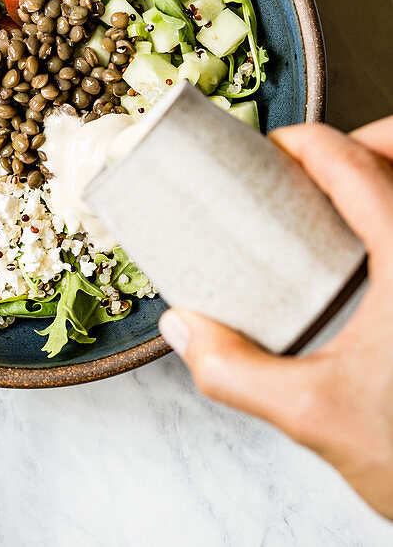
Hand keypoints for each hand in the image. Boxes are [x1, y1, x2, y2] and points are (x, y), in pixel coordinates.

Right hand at [159, 116, 392, 518]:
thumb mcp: (314, 415)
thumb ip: (235, 371)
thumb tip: (183, 329)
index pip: (355, 165)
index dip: (305, 142)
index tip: (272, 149)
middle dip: (359, 140)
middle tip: (313, 166)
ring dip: (382, 171)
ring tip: (341, 200)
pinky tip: (372, 249)